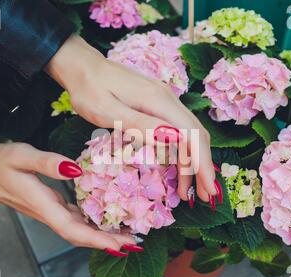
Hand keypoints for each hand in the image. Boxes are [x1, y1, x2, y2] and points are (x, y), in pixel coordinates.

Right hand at [0, 143, 139, 255]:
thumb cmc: (0, 163)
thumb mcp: (22, 155)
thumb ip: (47, 163)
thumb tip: (75, 170)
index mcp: (43, 204)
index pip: (72, 229)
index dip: (96, 239)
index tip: (118, 244)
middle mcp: (48, 213)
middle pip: (80, 235)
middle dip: (106, 241)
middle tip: (133, 242)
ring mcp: (50, 211)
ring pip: (79, 230)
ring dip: (102, 234)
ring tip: (126, 233)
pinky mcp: (51, 206)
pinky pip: (75, 220)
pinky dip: (92, 224)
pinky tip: (105, 219)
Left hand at [46, 35, 219, 206]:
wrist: (82, 66)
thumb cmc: (89, 90)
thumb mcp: (109, 111)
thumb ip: (140, 125)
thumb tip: (173, 139)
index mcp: (159, 102)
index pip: (192, 136)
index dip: (203, 164)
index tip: (208, 190)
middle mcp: (168, 100)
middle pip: (196, 136)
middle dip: (203, 168)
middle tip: (205, 197)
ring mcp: (164, 101)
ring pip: (189, 135)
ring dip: (193, 162)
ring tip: (190, 190)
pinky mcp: (157, 105)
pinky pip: (178, 131)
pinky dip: (182, 151)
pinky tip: (178, 166)